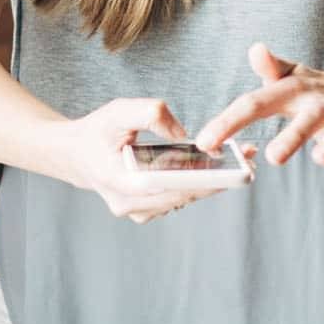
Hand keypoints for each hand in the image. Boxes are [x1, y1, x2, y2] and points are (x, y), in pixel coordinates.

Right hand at [63, 98, 257, 223]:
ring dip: (211, 183)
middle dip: (216, 180)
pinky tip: (219, 168)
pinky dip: (198, 184)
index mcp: (121, 184)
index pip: (167, 187)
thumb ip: (150, 113)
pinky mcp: (147, 209)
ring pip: (182, 199)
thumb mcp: (118, 112)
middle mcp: (130, 205)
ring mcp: (139, 211)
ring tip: (241, 162)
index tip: (228, 172)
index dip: (199, 181)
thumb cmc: (97, 131)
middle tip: (248, 164)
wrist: (76, 154)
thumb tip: (182, 133)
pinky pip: (177, 198)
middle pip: (181, 196)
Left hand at [194, 42, 323, 171]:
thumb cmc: (318, 89)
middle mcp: (321, 101)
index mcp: (294, 90)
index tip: (205, 141)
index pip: (257, 103)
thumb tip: (255, 49)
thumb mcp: (291, 77)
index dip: (230, 121)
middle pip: (308, 116)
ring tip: (320, 158)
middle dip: (294, 135)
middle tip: (274, 157)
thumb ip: (270, 69)